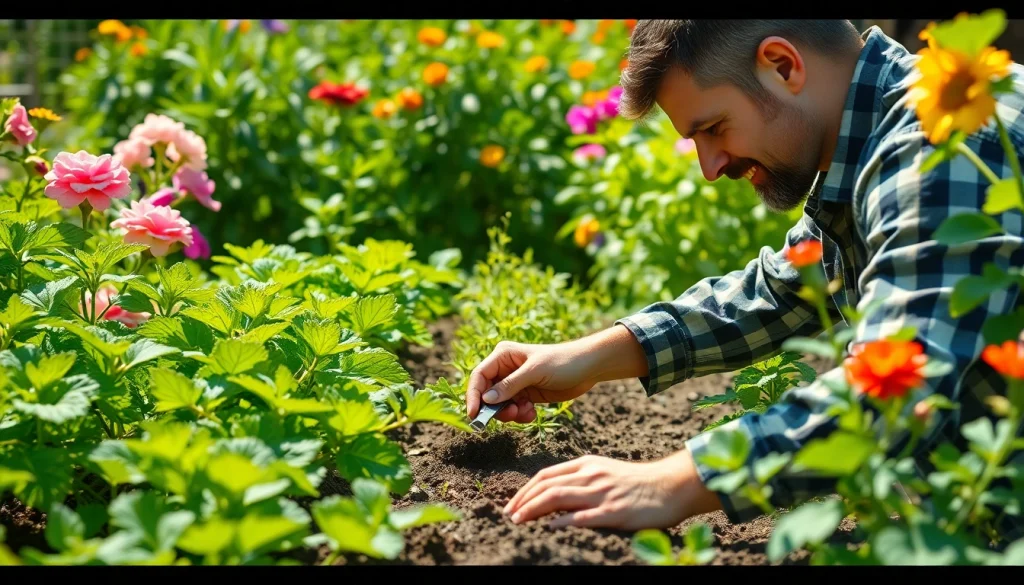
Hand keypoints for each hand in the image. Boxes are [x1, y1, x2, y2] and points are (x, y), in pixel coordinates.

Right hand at [466, 324, 648, 423]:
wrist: (589, 367)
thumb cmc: (562, 361)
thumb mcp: (535, 372)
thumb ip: (510, 385)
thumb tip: (487, 399)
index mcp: (503, 355)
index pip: (479, 376)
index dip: (474, 396)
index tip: (474, 415)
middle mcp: (506, 369)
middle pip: (487, 394)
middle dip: (496, 408)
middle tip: (511, 416)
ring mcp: (516, 383)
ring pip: (500, 405)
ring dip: (510, 414)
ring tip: (526, 413)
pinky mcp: (526, 394)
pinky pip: (514, 409)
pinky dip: (520, 415)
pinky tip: (532, 413)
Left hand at [501, 450, 721, 530]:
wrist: (671, 485)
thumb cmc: (638, 482)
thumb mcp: (605, 471)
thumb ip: (581, 479)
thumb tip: (554, 493)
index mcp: (587, 465)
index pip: (546, 475)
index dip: (525, 490)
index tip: (513, 504)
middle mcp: (591, 476)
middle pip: (547, 485)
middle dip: (523, 501)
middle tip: (508, 515)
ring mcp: (601, 493)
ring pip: (558, 497)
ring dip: (533, 509)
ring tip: (519, 521)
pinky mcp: (614, 511)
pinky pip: (582, 515)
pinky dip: (562, 520)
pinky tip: (549, 527)